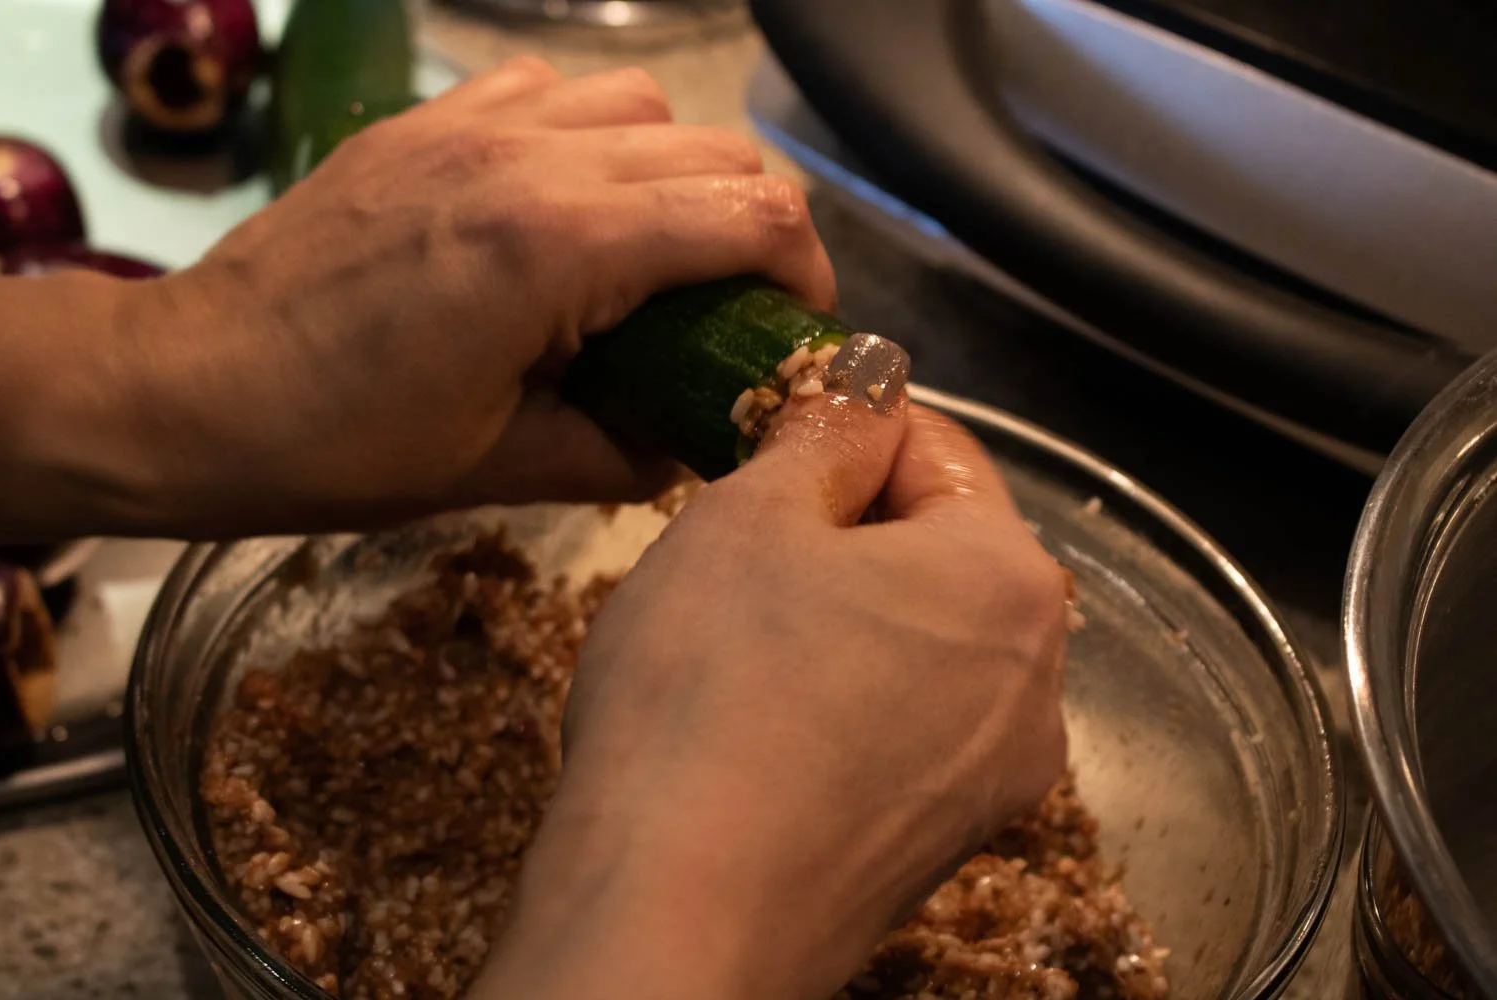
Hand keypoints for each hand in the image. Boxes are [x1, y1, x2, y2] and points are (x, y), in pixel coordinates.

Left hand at [0, 57, 834, 538]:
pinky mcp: (427, 118)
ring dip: (681, 172)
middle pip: (718, 151)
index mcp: (559, 247)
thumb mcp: (499, 467)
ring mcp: (473, 123)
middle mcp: (530, 157)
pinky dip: (596, 136)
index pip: (751, 216)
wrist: (188, 387)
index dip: (803, 275)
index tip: (794, 332)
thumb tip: (695, 448)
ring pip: (644, 104)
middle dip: (757, 228)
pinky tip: (570, 202)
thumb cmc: (337, 444)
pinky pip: (555, 91)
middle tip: (735, 308)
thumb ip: (623, 451)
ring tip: (656, 251)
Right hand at [478, 382, 1069, 999]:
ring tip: (735, 643)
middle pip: (937, 552)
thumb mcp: (751, 515)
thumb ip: (825, 430)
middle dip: (839, 531)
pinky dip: (840, 703)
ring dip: (837, 618)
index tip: (759, 440)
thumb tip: (867, 380)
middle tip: (734, 547)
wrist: (673, 918)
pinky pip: (899, 731)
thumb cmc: (710, 693)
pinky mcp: (939, 847)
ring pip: (917, 644)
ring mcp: (994, 779)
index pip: (936, 448)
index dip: (840, 428)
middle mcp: (1036, 683)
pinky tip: (756, 723)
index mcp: (1011, 579)